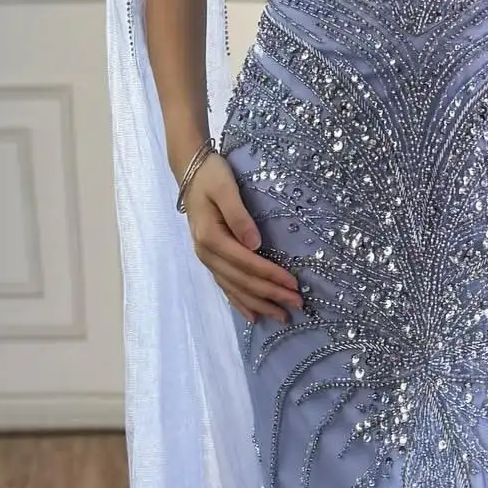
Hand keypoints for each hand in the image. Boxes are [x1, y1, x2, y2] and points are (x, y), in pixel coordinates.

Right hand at [181, 152, 301, 322]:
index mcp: (211, 237)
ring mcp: (207, 259)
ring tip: (282, 317)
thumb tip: (255, 244)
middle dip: (270, 295)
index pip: (246, 262)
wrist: (190, 171)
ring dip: (259, 304)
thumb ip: (239, 216)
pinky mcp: (210, 259)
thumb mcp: (226, 188)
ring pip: (234, 288)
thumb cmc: (211, 176)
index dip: (270, 275)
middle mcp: (206, 253)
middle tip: (297, 305)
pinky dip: (240, 302)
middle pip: (242, 280)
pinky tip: (254, 316)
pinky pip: (225, 286)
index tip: (294, 284)